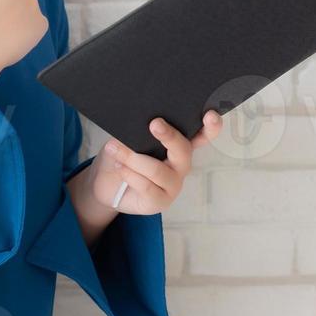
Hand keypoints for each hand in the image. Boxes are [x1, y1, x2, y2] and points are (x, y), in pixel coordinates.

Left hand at [84, 111, 222, 214]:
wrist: (105, 183)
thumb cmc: (122, 155)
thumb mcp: (127, 137)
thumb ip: (138, 130)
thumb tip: (138, 121)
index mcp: (179, 145)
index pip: (202, 136)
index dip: (211, 127)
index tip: (210, 115)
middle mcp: (181, 164)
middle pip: (184, 150)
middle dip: (169, 136)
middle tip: (154, 124)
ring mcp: (173, 184)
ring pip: (157, 169)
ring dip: (132, 157)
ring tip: (114, 149)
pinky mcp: (161, 201)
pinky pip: (147, 186)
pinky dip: (129, 174)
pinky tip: (119, 166)